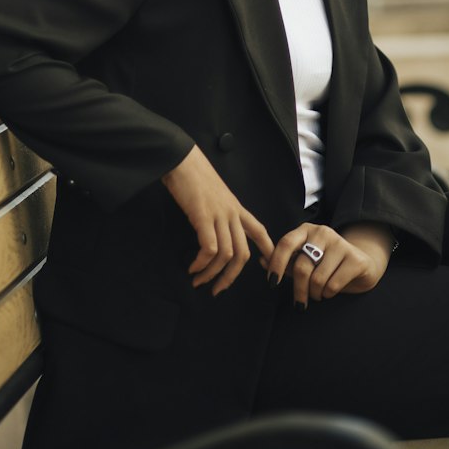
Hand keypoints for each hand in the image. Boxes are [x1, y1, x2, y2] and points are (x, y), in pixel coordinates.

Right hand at [161, 146, 273, 294]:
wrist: (181, 159)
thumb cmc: (193, 175)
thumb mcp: (214, 194)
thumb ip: (218, 211)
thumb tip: (212, 230)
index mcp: (236, 207)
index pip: (259, 231)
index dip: (267, 251)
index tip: (267, 268)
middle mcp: (232, 213)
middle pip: (243, 253)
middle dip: (231, 277)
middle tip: (217, 289)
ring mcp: (219, 214)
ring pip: (226, 255)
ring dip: (212, 274)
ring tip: (198, 281)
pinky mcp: (203, 216)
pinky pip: (209, 249)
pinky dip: (201, 263)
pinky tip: (192, 267)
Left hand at [263, 222, 393, 308]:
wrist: (361, 264)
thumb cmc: (326, 264)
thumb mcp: (304, 261)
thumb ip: (285, 262)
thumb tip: (261, 261)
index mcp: (306, 230)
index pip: (286, 243)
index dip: (276, 264)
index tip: (272, 283)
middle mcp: (322, 232)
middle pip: (301, 267)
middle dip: (298, 290)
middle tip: (299, 303)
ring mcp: (340, 243)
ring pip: (317, 279)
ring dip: (315, 294)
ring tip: (318, 293)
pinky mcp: (355, 259)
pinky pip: (333, 285)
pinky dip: (328, 294)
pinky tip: (330, 291)